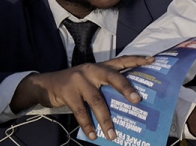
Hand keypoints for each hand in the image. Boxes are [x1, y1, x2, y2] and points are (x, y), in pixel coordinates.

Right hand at [22, 56, 152, 140]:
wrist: (43, 84)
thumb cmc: (72, 84)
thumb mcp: (89, 79)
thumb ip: (104, 86)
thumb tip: (124, 104)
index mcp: (100, 66)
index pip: (121, 60)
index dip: (137, 60)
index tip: (152, 60)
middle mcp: (92, 70)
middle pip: (113, 77)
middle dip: (127, 89)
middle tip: (138, 100)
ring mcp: (79, 80)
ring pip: (97, 100)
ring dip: (106, 119)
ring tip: (113, 134)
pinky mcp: (67, 92)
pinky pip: (80, 111)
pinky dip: (88, 124)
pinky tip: (94, 134)